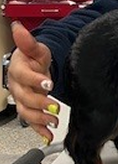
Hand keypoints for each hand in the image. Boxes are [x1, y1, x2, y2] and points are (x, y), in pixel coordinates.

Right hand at [7, 21, 58, 142]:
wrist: (34, 68)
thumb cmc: (34, 58)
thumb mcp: (35, 48)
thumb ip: (27, 41)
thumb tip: (18, 27)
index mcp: (18, 70)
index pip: (24, 76)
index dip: (35, 80)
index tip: (48, 83)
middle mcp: (18, 87)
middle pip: (24, 98)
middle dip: (39, 103)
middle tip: (53, 105)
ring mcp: (22, 99)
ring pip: (26, 112)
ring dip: (39, 119)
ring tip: (53, 121)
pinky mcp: (29, 109)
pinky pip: (31, 122)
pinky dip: (39, 130)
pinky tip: (48, 135)